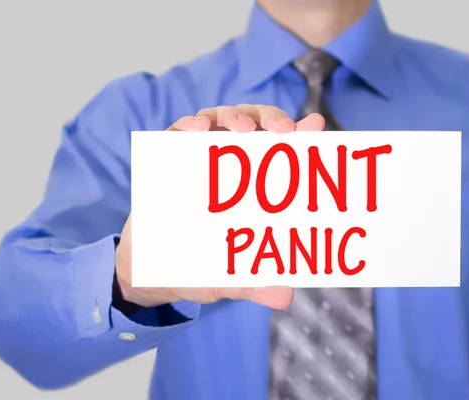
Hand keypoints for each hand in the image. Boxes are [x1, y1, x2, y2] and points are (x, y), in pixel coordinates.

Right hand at [115, 105, 324, 309]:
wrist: (153, 271)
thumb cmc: (200, 269)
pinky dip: (188, 125)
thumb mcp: (229, 278)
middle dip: (270, 119)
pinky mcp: (167, 160)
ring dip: (234, 117)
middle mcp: (229, 166)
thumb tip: (286, 296)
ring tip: (242, 129)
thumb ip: (254, 284)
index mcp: (253, 187)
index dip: (301, 135)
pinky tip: (198, 129)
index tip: (315, 126)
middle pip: (255, 126)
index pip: (281, 152)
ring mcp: (198, 158)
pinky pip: (176, 132)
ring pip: (220, 120)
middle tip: (282, 131)